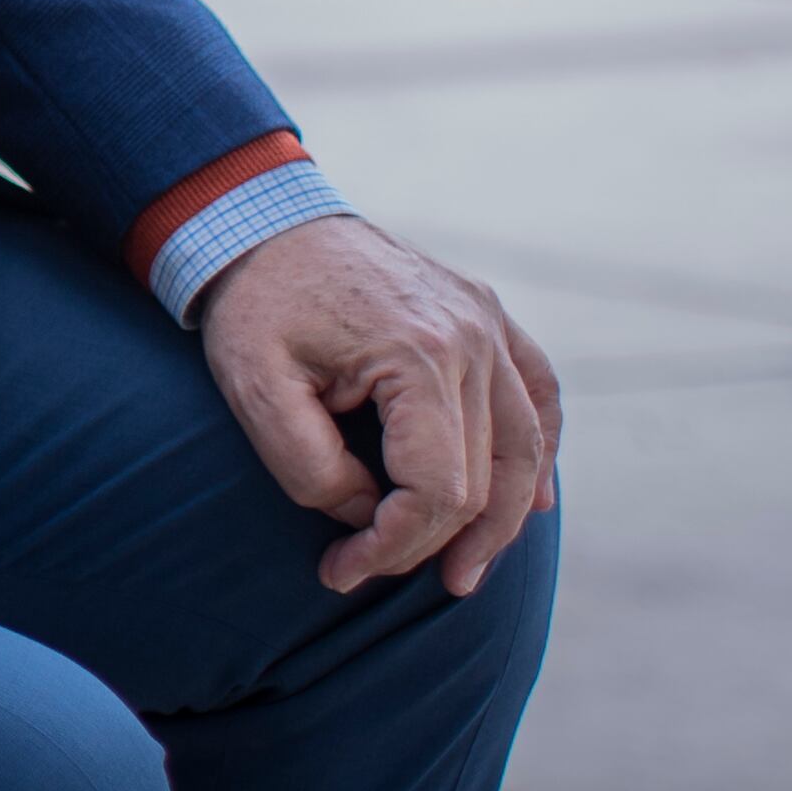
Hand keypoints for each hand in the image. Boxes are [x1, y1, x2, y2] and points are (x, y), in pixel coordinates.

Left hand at [197, 213, 561, 599]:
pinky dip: (539, 449)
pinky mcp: (487, 312)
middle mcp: (470, 338)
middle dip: (431, 544)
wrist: (263, 220)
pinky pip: (538, 393)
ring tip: (462, 570)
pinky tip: (531, 497)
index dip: (393, 547)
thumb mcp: (252, 388)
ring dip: (502, 520)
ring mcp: (487, 321)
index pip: (437, 491)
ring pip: (525, 446)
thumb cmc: (255, 305)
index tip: (339, 569)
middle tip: (371, 571)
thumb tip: (365, 513)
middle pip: (484, 480)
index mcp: (417, 355)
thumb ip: (308, 467)